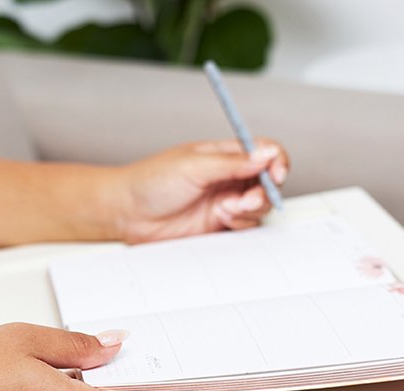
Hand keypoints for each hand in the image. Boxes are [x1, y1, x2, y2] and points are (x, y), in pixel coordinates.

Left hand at [112, 139, 289, 242]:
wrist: (128, 214)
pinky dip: (242, 224)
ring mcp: (225, 202)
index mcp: (224, 155)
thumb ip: (233, 162)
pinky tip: (224, 220)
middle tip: (246, 199)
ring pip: (260, 206)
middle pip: (268, 182)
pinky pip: (246, 226)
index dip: (276, 161)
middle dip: (265, 191)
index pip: (264, 151)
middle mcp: (228, 177)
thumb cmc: (150, 182)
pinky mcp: (219, 226)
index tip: (275, 173)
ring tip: (228, 210)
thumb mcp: (194, 165)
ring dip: (252, 209)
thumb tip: (265, 153)